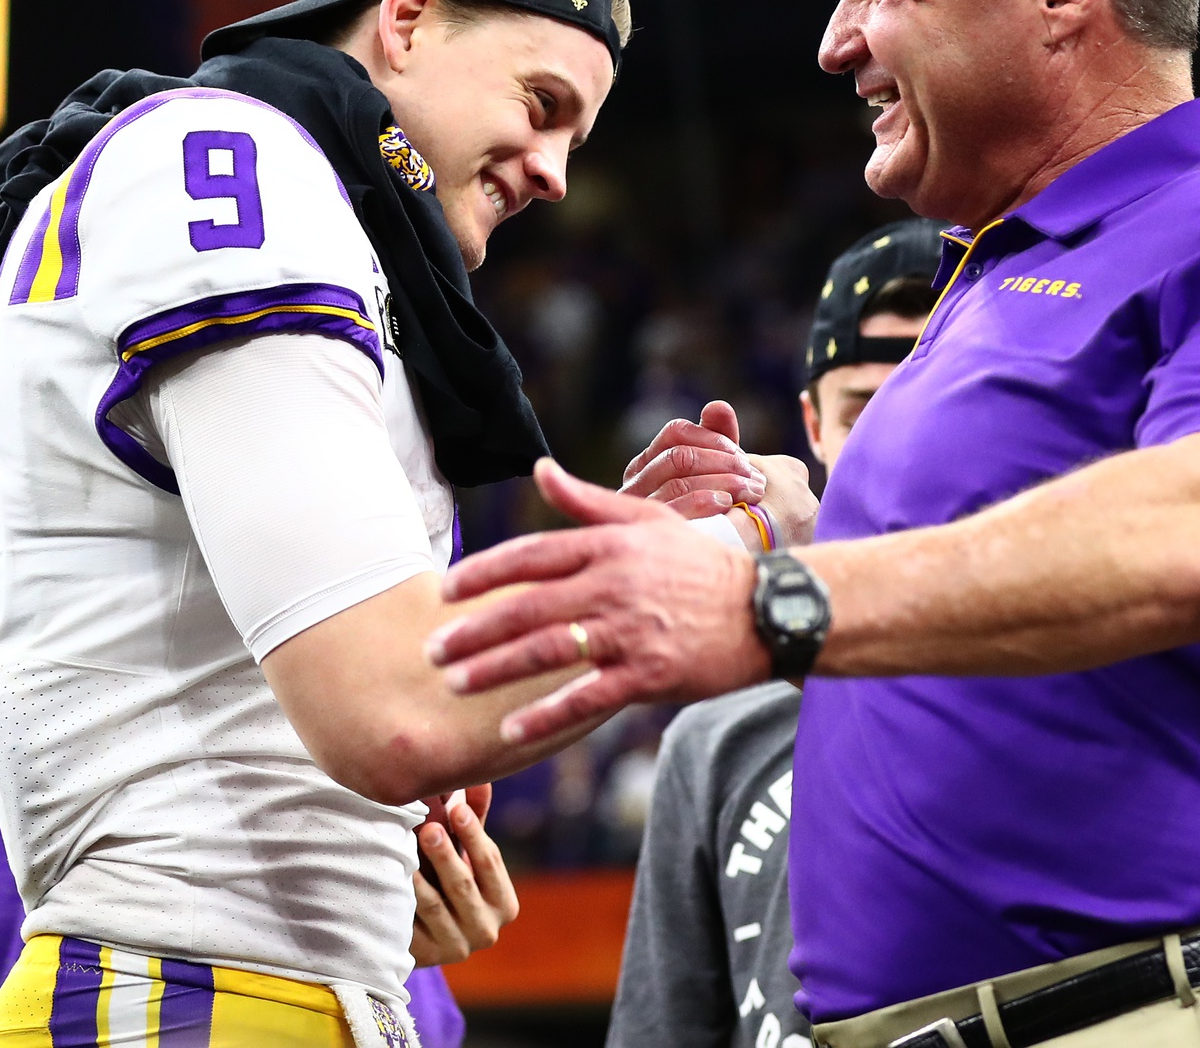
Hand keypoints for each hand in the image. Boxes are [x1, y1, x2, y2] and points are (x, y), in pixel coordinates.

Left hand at [410, 784, 519, 965]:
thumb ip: (474, 820)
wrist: (426, 936)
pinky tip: (388, 876)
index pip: (490, 862)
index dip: (473, 833)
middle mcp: (487, 931)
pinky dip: (400, 898)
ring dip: (418, 874)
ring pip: (434, 905)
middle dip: (446, 854)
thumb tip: (481, 776)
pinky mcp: (426, 957)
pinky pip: (409, 924)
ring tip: (403, 847)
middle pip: (464, 885)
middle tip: (429, 827)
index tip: (456, 807)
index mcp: (505, 904)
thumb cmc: (452, 880)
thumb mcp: (467, 854)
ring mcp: (456, 948)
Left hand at [429, 458, 769, 744]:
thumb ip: (586, 501)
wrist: (767, 610)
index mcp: (610, 546)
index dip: (485, 571)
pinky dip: (546, 715)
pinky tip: (511, 729)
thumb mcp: (646, 520)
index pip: (533, 555)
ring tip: (455, 683)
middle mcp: (614, 586)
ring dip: (496, 669)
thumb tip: (539, 469)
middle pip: (529, 607)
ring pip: (549, 651)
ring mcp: (632, 632)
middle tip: (432, 649)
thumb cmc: (699, 563)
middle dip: (474, 629)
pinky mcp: (650, 675)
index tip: (446, 588)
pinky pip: (587, 698)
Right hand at [623, 401, 818, 545]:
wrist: (705, 579)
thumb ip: (717, 442)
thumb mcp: (716, 479)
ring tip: (752, 491)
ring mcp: (639, 511)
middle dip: (723, 462)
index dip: (713, 438)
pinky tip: (729, 505)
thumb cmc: (712, 522)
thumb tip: (718, 407)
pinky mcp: (649, 535)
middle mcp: (636, 485)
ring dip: (722, 480)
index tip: (741, 454)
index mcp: (649, 465)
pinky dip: (704, 499)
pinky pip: (674, 507)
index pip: (677, 433)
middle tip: (755, 476)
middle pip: (678, 455)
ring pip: (677, 478)